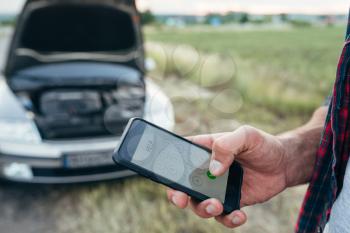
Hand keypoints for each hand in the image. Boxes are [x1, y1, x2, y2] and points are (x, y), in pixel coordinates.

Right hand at [167, 126, 289, 227]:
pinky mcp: (231, 202)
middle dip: (177, 195)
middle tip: (181, 199)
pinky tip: (239, 215)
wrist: (284, 164)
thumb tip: (213, 170)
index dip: (168, 166)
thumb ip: (227, 145)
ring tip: (217, 206)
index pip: (179, 156)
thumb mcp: (246, 135)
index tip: (166, 175)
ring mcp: (218, 188)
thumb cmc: (262, 144)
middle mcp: (207, 171)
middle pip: (183, 185)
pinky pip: (223, 216)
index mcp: (205, 150)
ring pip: (199, 204)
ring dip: (203, 209)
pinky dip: (228, 219)